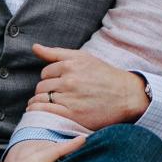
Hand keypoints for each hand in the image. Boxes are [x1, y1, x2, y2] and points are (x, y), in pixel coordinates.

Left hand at [27, 44, 148, 129]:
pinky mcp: (72, 115)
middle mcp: (69, 80)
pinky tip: (42, 115)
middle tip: (54, 96)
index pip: (45, 73)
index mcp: (70, 64)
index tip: (58, 85)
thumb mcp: (83, 57)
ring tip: (46, 106)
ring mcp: (70, 98)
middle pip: (41, 87)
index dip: (49, 80)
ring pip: (40, 100)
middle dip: (45, 91)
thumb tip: (34, 47)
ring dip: (39, 104)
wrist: (126, 96)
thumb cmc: (104, 76)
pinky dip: (39, 113)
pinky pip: (45, 112)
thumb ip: (56, 53)